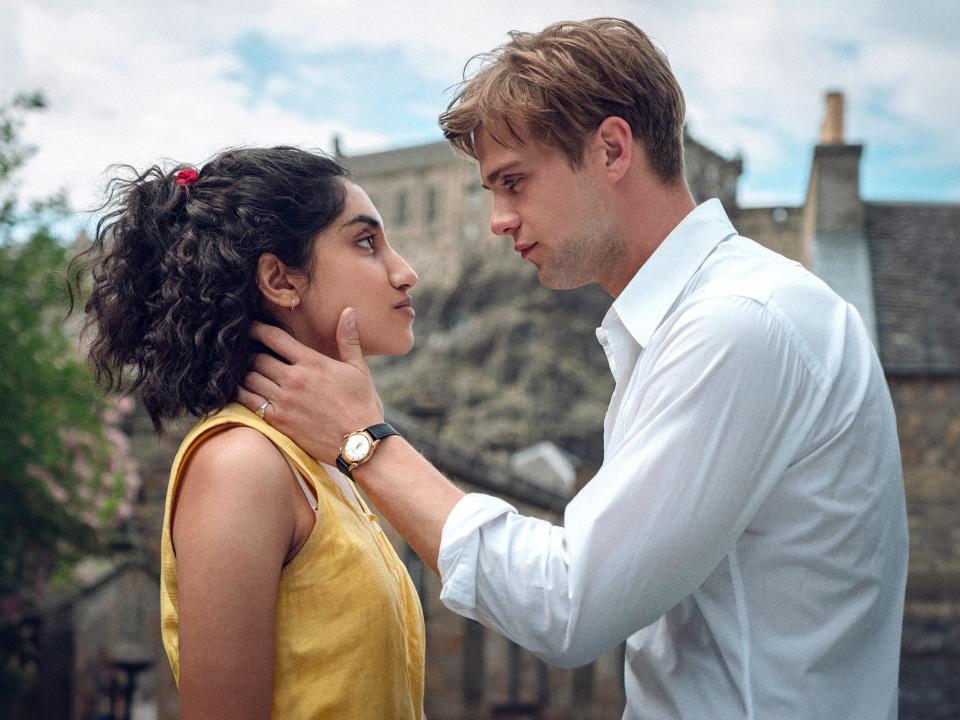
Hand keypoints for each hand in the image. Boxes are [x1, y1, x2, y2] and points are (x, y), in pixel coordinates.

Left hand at [237, 307, 383, 463]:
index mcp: (312, 362)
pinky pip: (248, 402)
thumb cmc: (362, 405)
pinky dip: (241, 395)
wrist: (360, 443)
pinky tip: (243, 392)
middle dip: (251, 354)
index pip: (274, 338)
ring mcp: (284, 401)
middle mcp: (294, 379)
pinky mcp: (278, 421)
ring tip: (244, 373)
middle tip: (247, 353)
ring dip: (245, 374)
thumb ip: (348, 340)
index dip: (258, 329)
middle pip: (257, 358)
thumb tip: (348, 311)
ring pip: (249, 379)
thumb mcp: (359, 369)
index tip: (251, 327)